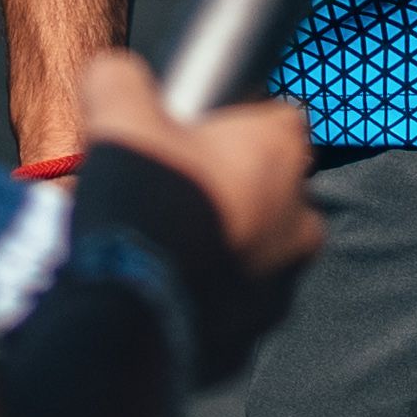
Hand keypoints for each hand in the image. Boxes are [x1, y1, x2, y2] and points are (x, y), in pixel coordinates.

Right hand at [69, 52, 323, 390]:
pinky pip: (230, 309)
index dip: (233, 124)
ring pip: (255, 253)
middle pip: (270, 191)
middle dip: (230, 191)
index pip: (277, 120)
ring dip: (222, 248)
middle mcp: (301, 221)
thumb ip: (122, 77)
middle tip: (172, 196)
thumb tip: (114, 75)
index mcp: (282, 157)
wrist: (127, 318)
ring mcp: (282, 288)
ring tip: (163, 250)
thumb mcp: (118, 113)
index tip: (192, 138)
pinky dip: (205, 301)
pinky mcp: (253, 341)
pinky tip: (161, 293)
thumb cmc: (138, 203)